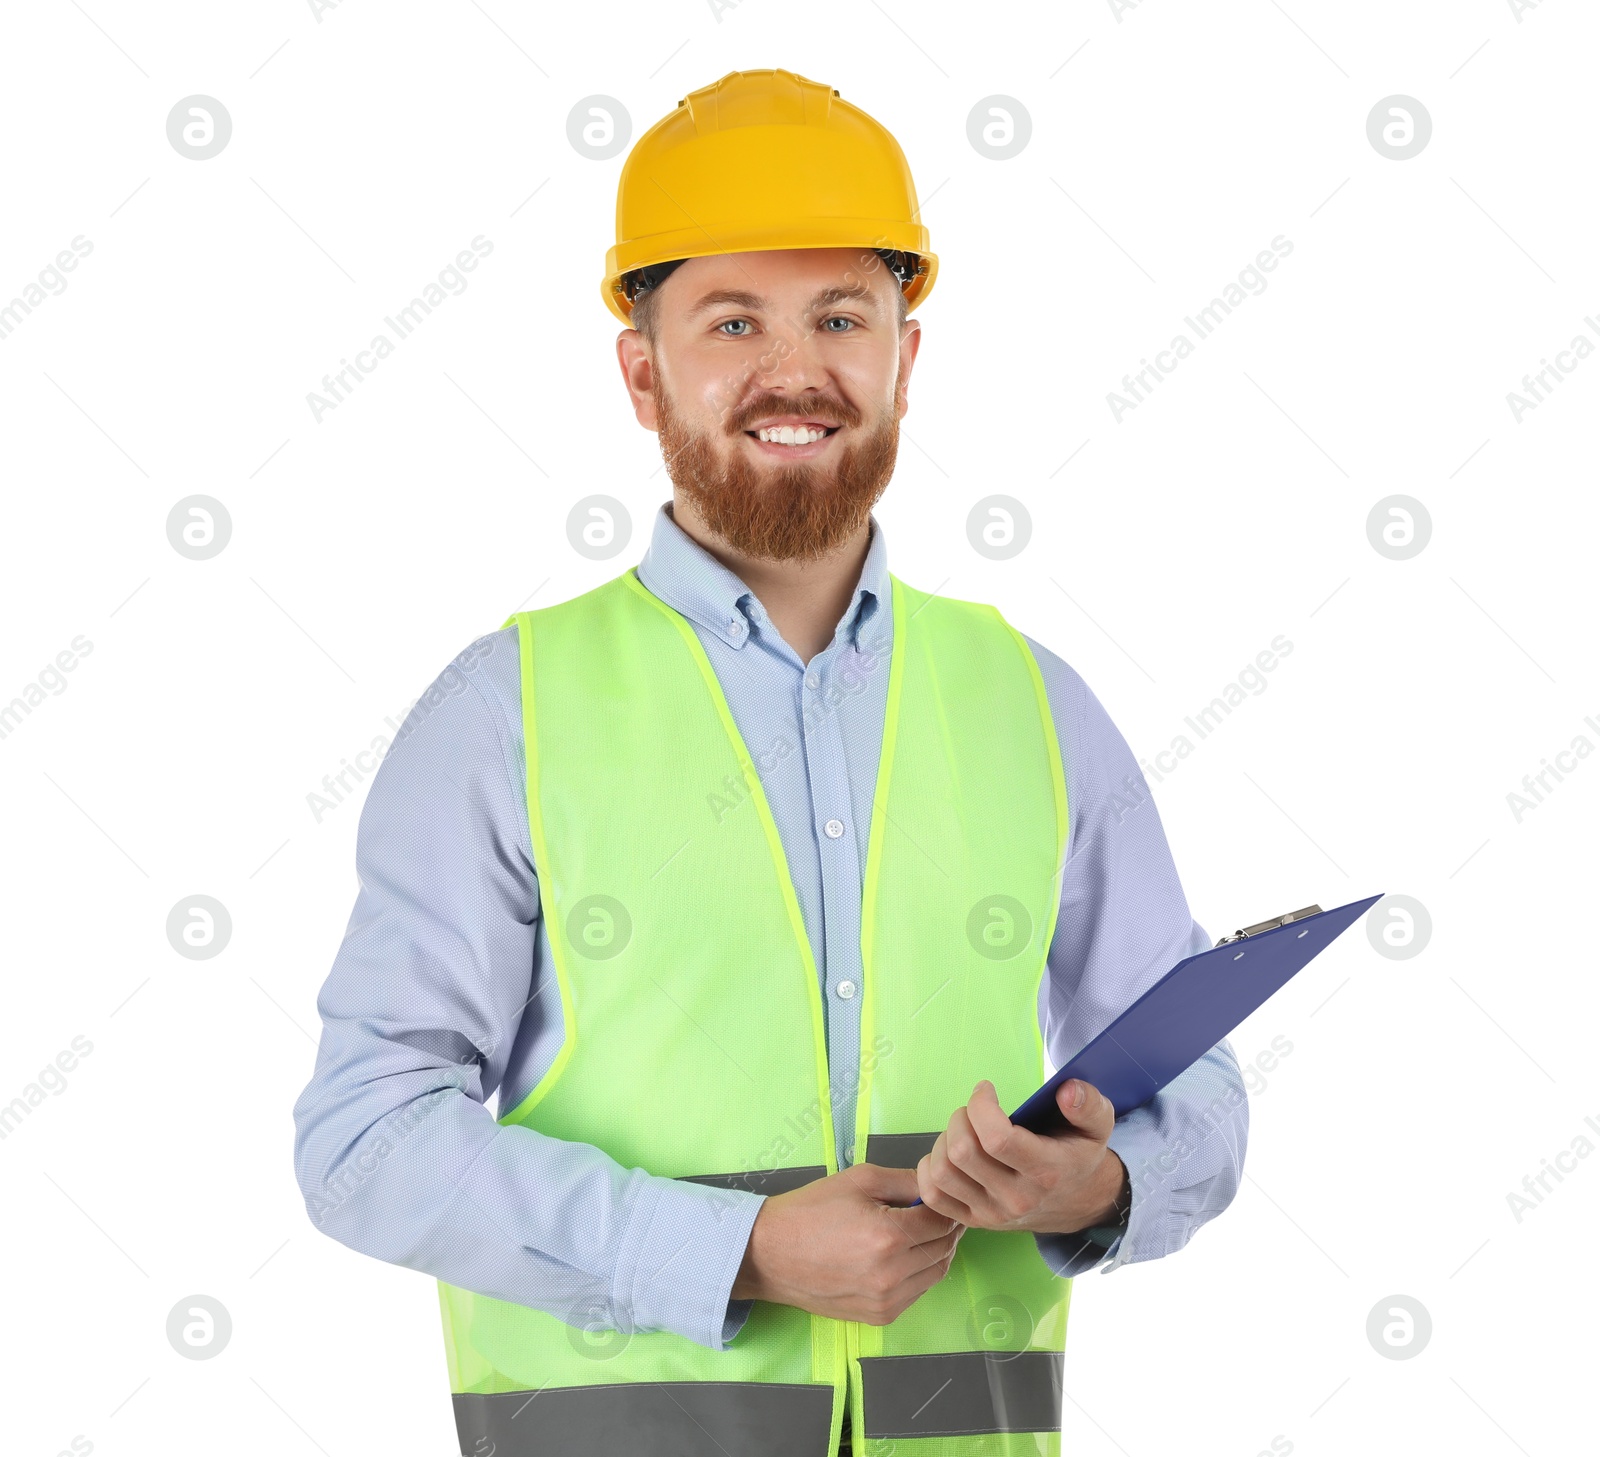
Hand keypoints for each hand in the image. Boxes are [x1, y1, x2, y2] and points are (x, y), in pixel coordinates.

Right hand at [731, 1163, 965, 1323]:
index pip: (941, 1219)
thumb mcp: (859, 1180)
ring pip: (936, 1274)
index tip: (941, 1193)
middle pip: (944, 1248)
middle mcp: (893, 1275)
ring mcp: (887, 1301)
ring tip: (922, 1230)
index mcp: (889, 1237)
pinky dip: (921, 1273)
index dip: (946, 1203)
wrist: (770, 1254)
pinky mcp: (880, 1317)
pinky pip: (917, 1293)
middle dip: (946, 1226)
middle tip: (936, 1209)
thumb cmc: (810, 1210)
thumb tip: (936, 1184)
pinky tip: (905, 1255)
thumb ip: (905, 1180)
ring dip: (937, 1250)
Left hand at [913, 1078, 1128, 1235]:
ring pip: (943, 1173)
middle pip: (963, 1152)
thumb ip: (1088, 1104)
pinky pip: (933, 1196)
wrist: (1078, 1203)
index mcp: (1046, 1171)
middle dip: (961, 1117)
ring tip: (963, 1131)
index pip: (997, 1138)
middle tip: (974, 1110)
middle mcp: (1017, 1198)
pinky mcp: (974, 1221)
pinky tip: (949, 1153)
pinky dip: (929, 1169)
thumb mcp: (1097, 1127)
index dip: (981, 1106)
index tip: (986, 1090)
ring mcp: (992, 1214)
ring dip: (944, 1140)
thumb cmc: (1079, 1155)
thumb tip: (1067, 1091)